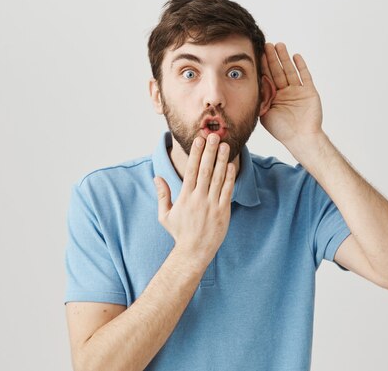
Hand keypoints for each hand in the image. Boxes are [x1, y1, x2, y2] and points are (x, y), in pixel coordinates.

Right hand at [153, 133, 235, 265]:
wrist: (194, 252)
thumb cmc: (179, 233)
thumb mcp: (165, 215)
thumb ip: (162, 195)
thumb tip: (157, 177)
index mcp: (185, 197)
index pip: (191, 170)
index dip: (195, 154)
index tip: (198, 140)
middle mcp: (199, 198)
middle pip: (205, 170)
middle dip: (209, 151)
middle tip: (213, 135)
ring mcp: (212, 205)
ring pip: (217, 178)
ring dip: (221, 160)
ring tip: (223, 145)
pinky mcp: (223, 211)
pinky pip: (227, 191)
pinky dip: (229, 177)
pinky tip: (230, 164)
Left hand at [261, 42, 324, 144]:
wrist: (301, 138)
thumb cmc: (282, 130)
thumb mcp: (265, 113)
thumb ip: (259, 99)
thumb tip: (250, 85)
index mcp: (274, 97)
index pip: (267, 77)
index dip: (263, 65)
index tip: (258, 53)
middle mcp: (285, 92)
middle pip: (278, 71)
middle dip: (273, 58)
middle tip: (267, 44)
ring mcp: (297, 91)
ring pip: (290, 71)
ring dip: (285, 58)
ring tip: (280, 45)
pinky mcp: (309, 92)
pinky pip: (305, 76)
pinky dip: (301, 66)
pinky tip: (296, 56)